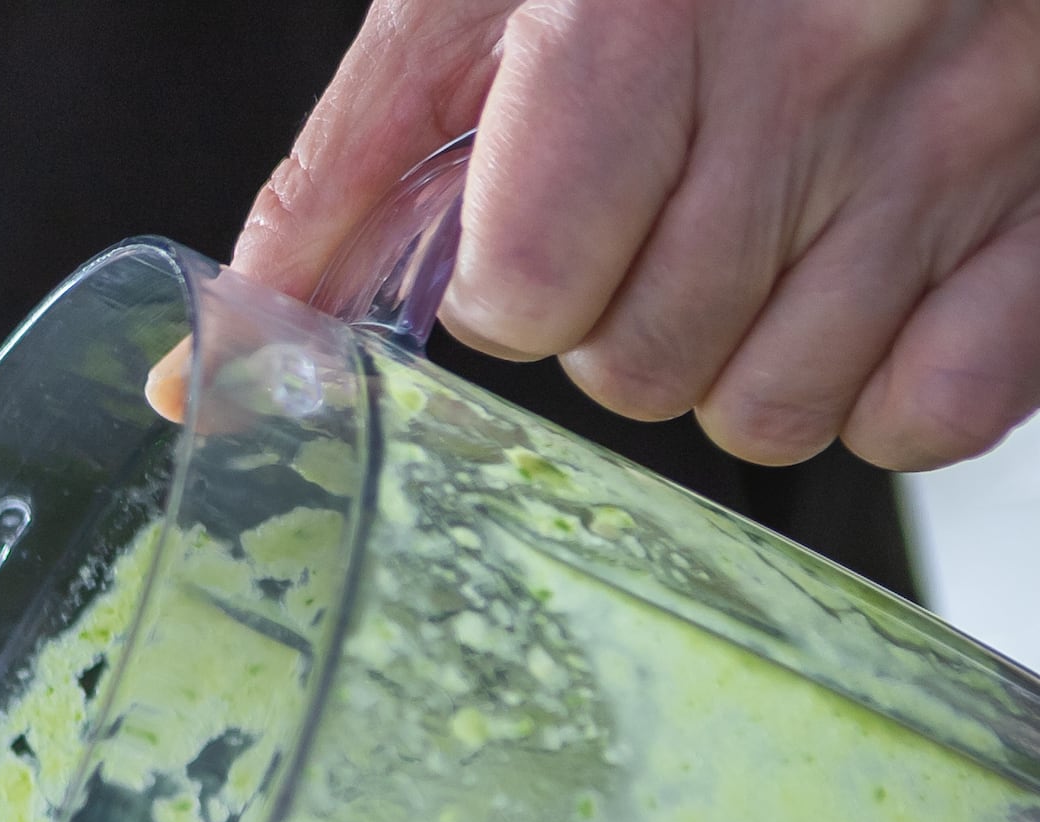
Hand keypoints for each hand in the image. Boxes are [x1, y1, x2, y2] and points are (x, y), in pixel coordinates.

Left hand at [238, 0, 1039, 467]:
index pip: (526, 295)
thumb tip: (231, 347)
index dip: (519, 277)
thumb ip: (360, 165)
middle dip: (623, 313)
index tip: (550, 215)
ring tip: (768, 227)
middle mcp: (820, 68)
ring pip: (772, 412)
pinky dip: (887, 383)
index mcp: (651, 9)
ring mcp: (955, 141)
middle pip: (640, 368)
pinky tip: (866, 280)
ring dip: (743, 354)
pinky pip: (928, 416)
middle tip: (672, 201)